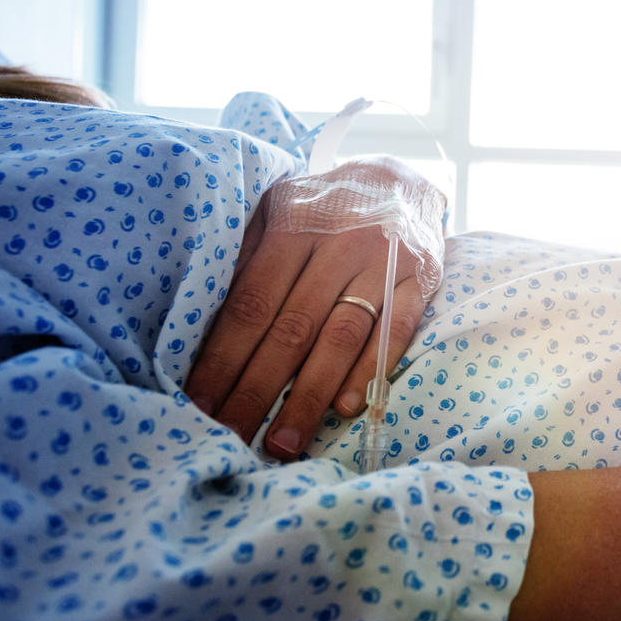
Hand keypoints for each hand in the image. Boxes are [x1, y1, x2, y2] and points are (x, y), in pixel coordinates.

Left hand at [186, 156, 445, 460]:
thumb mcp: (278, 210)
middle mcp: (339, 245)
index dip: (223, 358)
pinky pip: (396, 331)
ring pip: (341, 337)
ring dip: (309, 396)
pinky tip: (345, 408)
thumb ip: (248, 256)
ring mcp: (384, 263)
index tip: (198, 404)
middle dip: (256, 390)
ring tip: (282, 443)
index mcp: (294, 227)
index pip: (252, 304)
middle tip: (230, 440)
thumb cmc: (325, 207)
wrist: (402, 178)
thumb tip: (203, 321)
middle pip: (292, 329)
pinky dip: (370, 371)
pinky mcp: (421, 279)